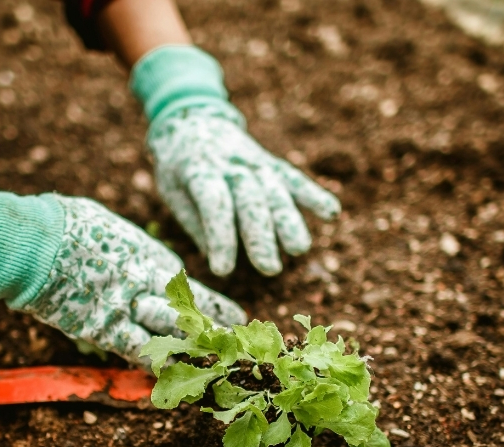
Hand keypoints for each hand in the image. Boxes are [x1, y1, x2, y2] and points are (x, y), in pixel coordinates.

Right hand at [0, 183, 244, 362]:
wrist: (35, 241)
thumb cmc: (65, 223)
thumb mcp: (107, 227)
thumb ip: (125, 246)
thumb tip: (126, 248)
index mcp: (149, 255)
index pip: (189, 287)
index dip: (212, 305)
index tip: (233, 317)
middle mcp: (147, 283)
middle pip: (190, 313)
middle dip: (214, 332)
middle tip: (236, 348)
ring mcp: (127, 308)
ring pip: (172, 336)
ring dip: (193, 353)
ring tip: (215, 368)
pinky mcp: (103, 329)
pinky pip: (137, 352)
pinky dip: (153, 366)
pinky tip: (169, 380)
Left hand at [149, 105, 339, 275]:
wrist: (192, 120)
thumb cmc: (178, 166)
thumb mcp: (171, 190)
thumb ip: (194, 221)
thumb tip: (217, 256)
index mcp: (199, 170)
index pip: (214, 204)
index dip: (220, 237)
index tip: (223, 270)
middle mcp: (231, 164)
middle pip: (250, 200)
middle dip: (261, 235)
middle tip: (268, 268)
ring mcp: (255, 162)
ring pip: (275, 191)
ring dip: (289, 220)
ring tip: (299, 249)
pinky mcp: (271, 163)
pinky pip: (294, 179)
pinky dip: (313, 194)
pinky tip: (332, 213)